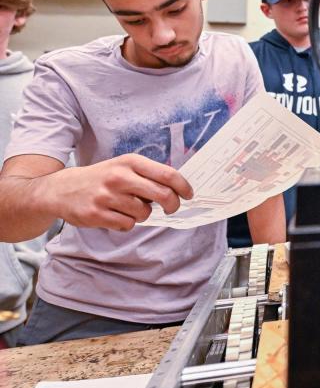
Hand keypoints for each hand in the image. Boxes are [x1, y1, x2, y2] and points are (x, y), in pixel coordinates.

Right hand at [49, 153, 192, 230]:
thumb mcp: (124, 167)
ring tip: (128, 207)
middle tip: (171, 208)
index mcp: (130, 162)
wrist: (61, 189)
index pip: (168, 174)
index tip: (189, 195)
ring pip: (144, 213)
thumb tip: (178, 189)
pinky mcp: (97, 214)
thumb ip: (148, 175)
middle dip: (172, 205)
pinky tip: (115, 215)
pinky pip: (128, 225)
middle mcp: (119, 177)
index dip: (183, 187)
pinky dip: (127, 223)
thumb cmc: (102, 178)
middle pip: (162, 195)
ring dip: (142, 214)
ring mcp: (107, 196)